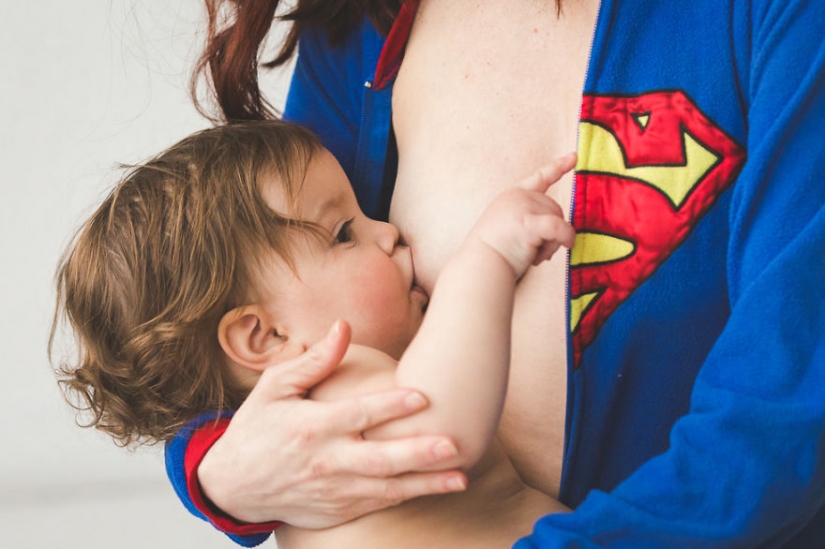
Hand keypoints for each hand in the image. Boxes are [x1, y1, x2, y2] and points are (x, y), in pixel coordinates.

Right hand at [197, 320, 466, 527]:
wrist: (233, 485)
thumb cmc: (257, 428)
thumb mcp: (274, 388)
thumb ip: (313, 360)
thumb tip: (343, 326)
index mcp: (310, 427)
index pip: (357, 415)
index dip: (390, 406)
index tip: (423, 395)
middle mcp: (325, 461)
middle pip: (379, 459)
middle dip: (419, 453)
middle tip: (454, 444)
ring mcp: (333, 491)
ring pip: (386, 488)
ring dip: (425, 483)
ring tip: (461, 477)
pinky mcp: (337, 511)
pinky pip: (377, 503)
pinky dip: (406, 497)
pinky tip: (435, 489)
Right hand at [468, 153, 576, 277]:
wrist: (480, 266)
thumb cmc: (495, 255)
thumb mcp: (511, 227)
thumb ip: (532, 220)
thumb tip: (563, 231)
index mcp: (511, 196)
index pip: (540, 178)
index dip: (558, 167)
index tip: (574, 156)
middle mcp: (517, 196)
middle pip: (555, 208)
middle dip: (552, 233)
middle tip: (535, 253)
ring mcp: (522, 206)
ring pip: (559, 220)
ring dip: (553, 243)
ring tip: (532, 256)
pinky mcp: (528, 222)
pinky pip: (560, 228)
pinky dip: (566, 238)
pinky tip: (566, 245)